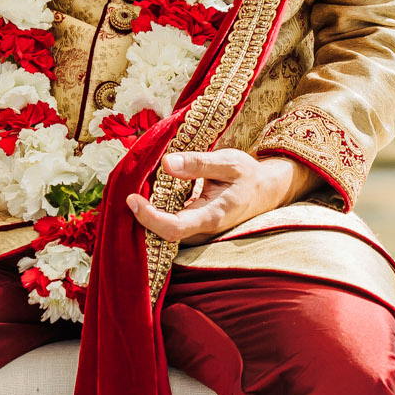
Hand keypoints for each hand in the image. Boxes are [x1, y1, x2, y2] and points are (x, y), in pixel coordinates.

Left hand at [125, 151, 318, 245]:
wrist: (267, 190)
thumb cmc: (248, 175)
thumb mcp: (227, 161)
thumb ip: (197, 164)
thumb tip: (165, 163)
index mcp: (212, 216)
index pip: (173, 228)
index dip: (149, 218)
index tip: (131, 198)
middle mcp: (203, 229)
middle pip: (164, 233)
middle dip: (142, 215)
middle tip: (127, 187)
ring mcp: (198, 230)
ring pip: (165, 230)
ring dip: (147, 213)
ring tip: (134, 187)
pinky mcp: (194, 225)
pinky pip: (170, 223)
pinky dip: (156, 210)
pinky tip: (148, 192)